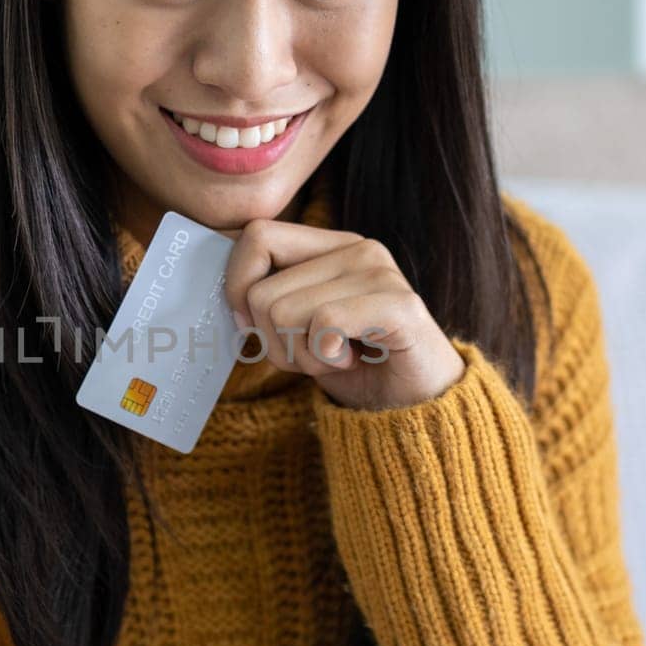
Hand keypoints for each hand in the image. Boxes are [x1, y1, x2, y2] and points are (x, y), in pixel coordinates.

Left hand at [222, 218, 465, 409]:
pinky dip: (325, 358)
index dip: (238, 285)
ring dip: (300, 356)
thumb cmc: (355, 367)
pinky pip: (323, 325)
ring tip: (335, 358)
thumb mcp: (298, 328)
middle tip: (311, 354)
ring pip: (284, 311)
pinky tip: (351, 361)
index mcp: (331, 245)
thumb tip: (229, 299)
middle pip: (261, 290)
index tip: (254, 325)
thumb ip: (268, 301)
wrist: (416, 409)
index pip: (257, 236)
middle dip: (272, 341)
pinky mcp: (399, 304)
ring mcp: (380, 272)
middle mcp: (357, 248)